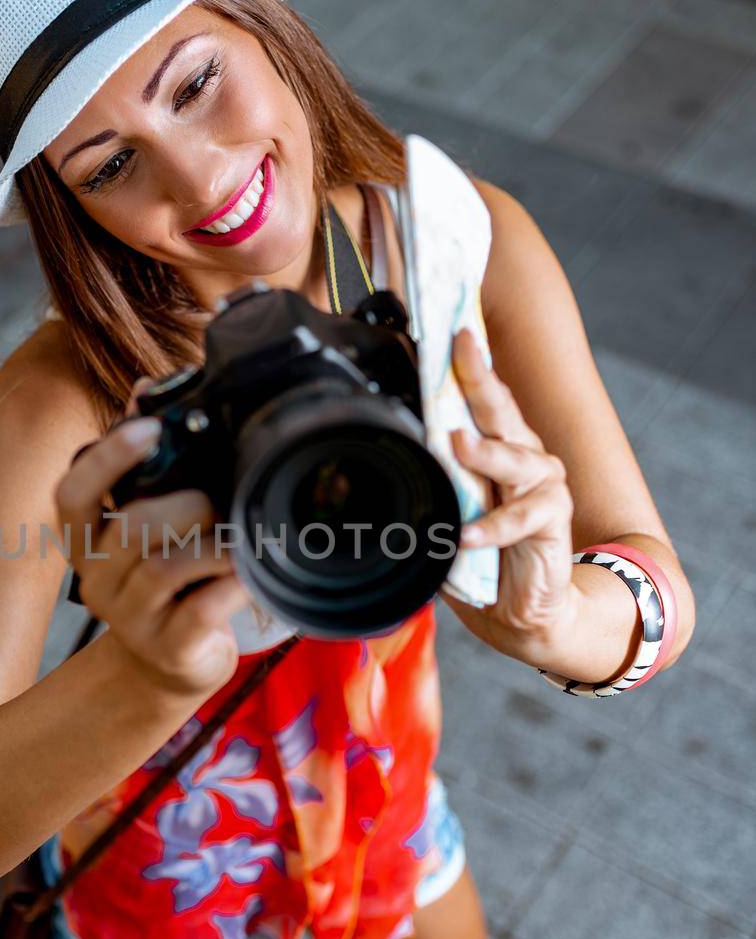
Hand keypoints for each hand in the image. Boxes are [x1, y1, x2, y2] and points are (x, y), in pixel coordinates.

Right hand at [54, 379, 249, 699]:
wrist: (173, 662)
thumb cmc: (168, 577)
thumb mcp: (152, 520)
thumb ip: (148, 461)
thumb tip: (146, 388)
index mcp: (85, 539)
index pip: (72, 493)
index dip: (108, 458)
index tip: (149, 429)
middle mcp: (96, 578)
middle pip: (129, 529)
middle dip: (183, 506)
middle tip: (217, 502)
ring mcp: (129, 619)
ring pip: (162, 569)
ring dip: (212, 544)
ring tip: (241, 536)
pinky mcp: (167, 650)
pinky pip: (199, 610)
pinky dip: (232, 585)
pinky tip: (251, 575)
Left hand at [446, 327, 575, 641]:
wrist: (522, 609)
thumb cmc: (482, 552)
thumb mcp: (447, 509)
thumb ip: (430, 479)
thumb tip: (387, 453)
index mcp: (498, 445)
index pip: (481, 397)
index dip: (468, 362)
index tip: (452, 329)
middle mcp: (525, 455)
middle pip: (500, 409)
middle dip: (480, 376)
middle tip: (462, 349)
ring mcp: (543, 484)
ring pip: (515, 458)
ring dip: (484, 452)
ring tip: (457, 445)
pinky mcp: (552, 519)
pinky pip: (520, 519)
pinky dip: (491, 527)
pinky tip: (468, 535)